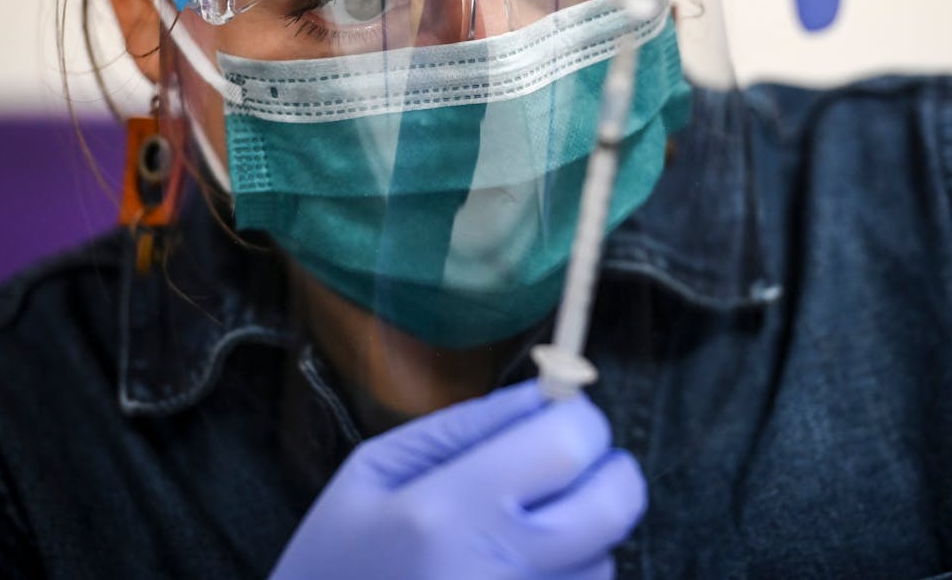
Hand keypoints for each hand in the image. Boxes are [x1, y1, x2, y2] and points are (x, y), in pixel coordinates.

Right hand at [268, 381, 645, 579]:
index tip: (560, 416)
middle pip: (614, 504)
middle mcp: (493, 573)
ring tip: (520, 534)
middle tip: (567, 463)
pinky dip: (567, 577)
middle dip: (606, 470)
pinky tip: (515, 572)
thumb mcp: (375, 472)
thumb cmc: (337, 560)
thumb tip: (549, 391)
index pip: (567, 446)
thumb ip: (466, 426)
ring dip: (584, 535)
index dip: (578, 420)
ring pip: (606, 558)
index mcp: (445, 514)